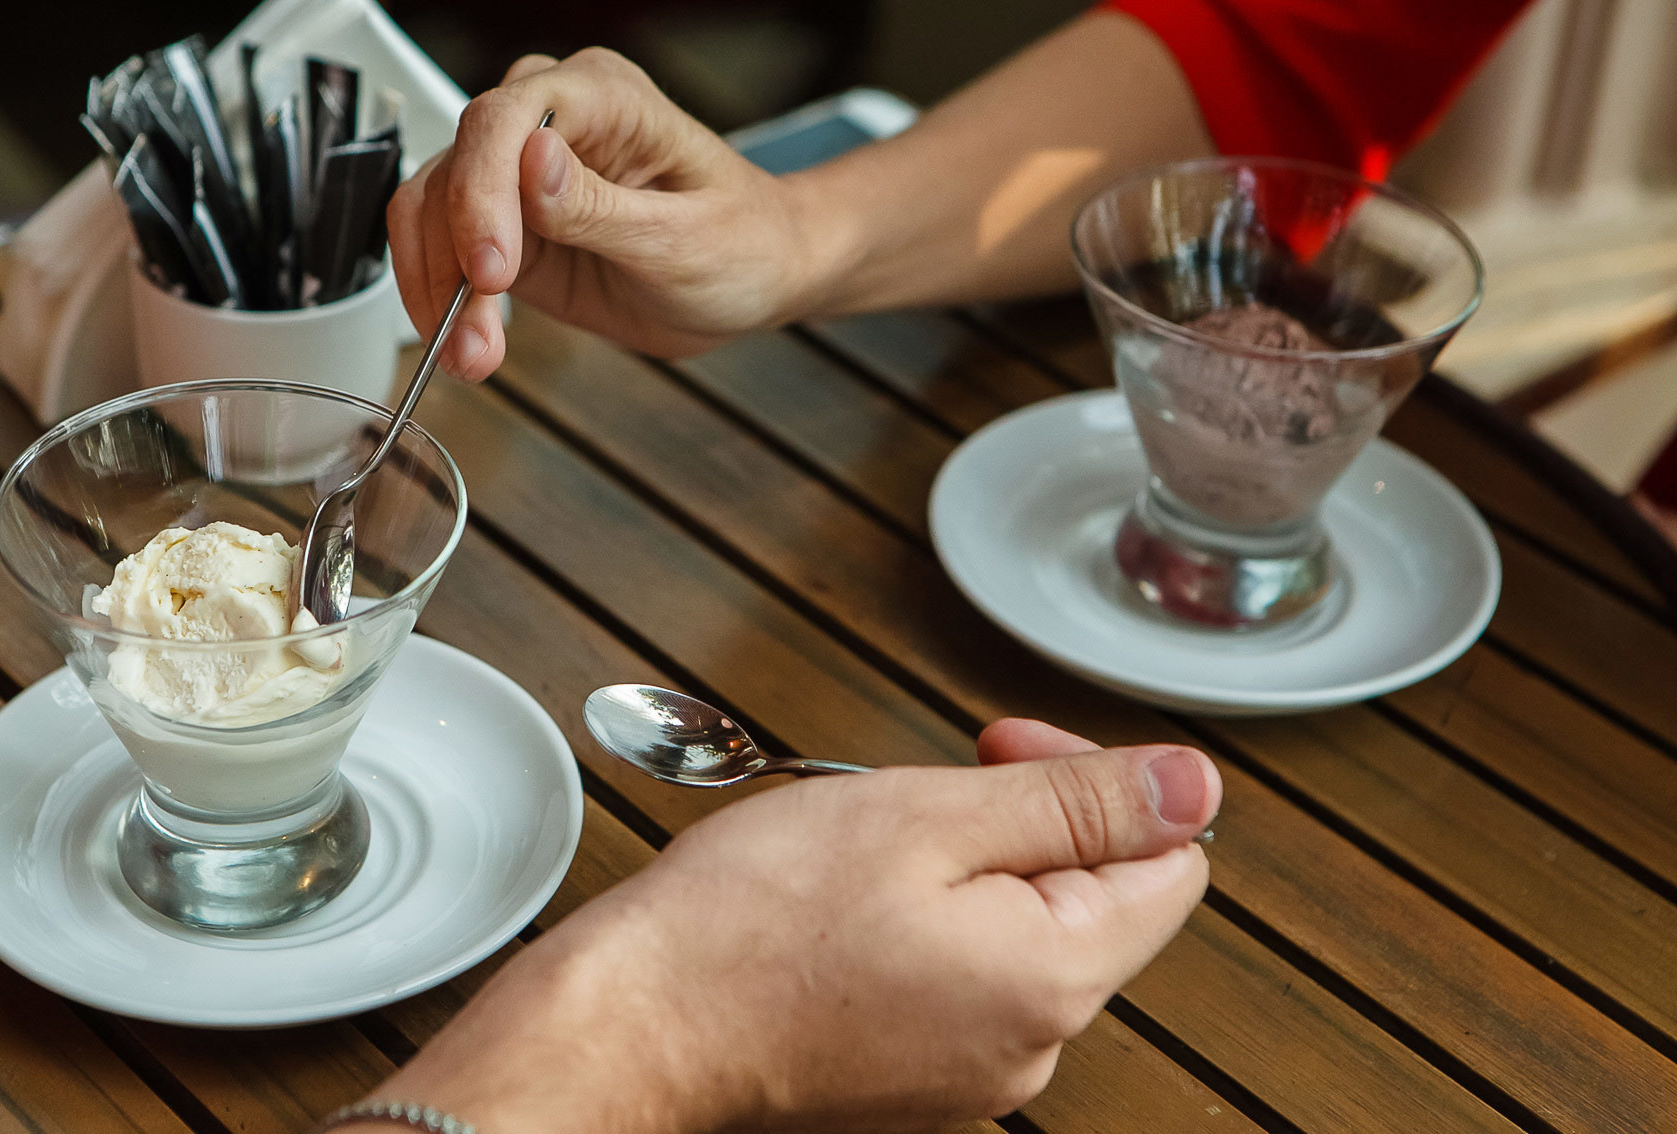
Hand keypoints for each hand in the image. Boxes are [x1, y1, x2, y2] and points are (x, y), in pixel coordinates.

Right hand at [363, 722, 1217, 1132]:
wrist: (634, 1025)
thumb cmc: (751, 921)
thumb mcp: (925, 816)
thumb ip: (1076, 801)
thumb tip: (1196, 785)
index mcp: (1054, 979)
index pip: (1168, 864)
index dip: (1099, 785)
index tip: (1004, 749)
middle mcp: (1031, 1047)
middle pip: (1090, 901)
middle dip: (1017, 823)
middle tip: (917, 792)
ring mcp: (972, 1076)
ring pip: (1018, 935)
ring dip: (962, 869)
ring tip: (862, 851)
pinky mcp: (915, 1081)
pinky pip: (960, 979)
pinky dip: (921, 925)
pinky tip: (843, 907)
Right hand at [386, 48, 818, 379]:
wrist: (756, 279)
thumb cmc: (743, 242)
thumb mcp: (683, 237)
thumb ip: (602, 205)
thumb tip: (531, 158)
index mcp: (603, 95)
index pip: (507, 116)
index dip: (483, 191)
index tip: (492, 269)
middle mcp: (551, 118)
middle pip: (455, 164)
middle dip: (452, 256)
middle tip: (472, 335)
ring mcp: (519, 171)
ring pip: (434, 212)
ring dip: (438, 288)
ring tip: (470, 356)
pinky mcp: (507, 224)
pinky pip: (445, 252)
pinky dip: (443, 301)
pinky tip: (466, 345)